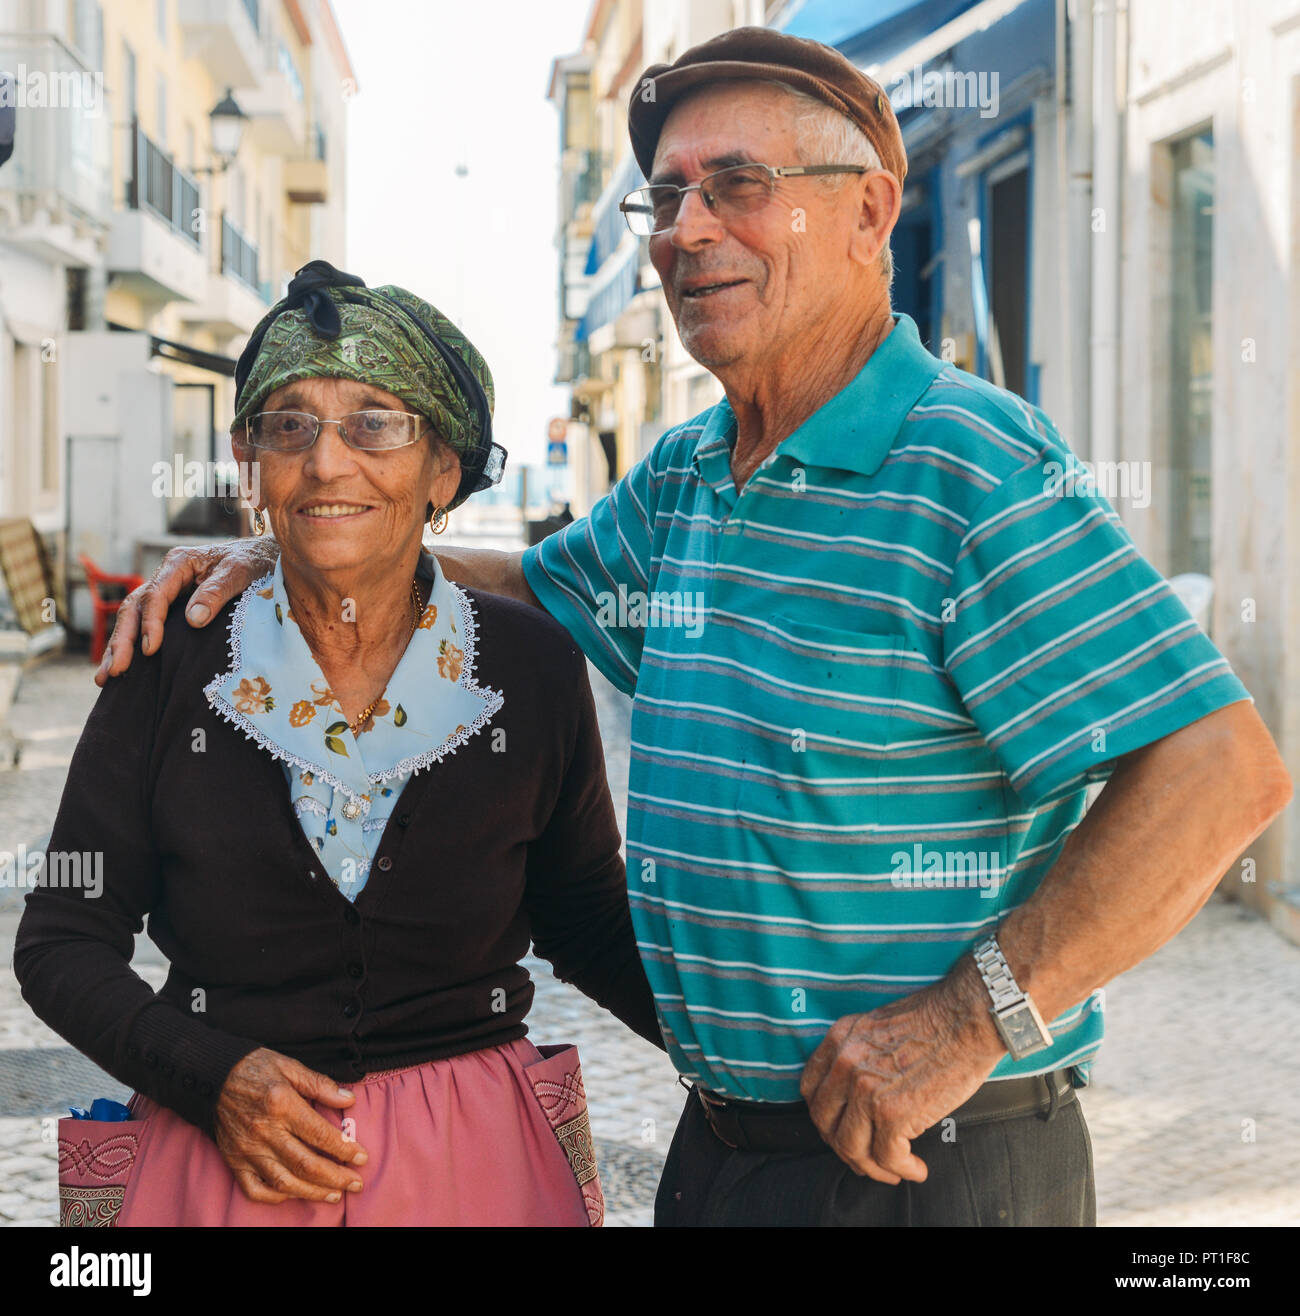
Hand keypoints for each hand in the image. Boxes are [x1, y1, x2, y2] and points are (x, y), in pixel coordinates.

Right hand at [94, 538, 278, 685]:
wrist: (261, 558)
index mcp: (179, 563)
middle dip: (122, 641)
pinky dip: (131, 645)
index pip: (155, 595)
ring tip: (106, 677)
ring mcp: (166, 592)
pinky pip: (144, 625)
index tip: (150, 649)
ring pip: (132, 618)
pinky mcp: (171, 607)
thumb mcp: (240, 572)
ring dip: (118, 647)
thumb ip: (217, 592)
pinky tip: (121, 668)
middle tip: (115, 671)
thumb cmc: (252, 562)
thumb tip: (194, 619)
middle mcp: (166, 576)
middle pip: (134, 608)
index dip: (151, 623)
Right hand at [213, 1047, 367, 1204]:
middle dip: (336, 1178)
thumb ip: (320, 1084)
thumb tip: (349, 1100)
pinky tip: (295, 1193)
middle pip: (306, 1164)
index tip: (363, 1158)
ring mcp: (247, 1150)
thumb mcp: (290, 1065)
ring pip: (284, 1182)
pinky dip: (276, 1196)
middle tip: (356, 1184)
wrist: (211, 1076)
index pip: (320, 1134)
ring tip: (334, 1195)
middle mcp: (265, 1131)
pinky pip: (255, 1189)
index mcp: (282, 1105)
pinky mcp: (234, 1161)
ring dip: (313, 1192)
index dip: (345, 1149)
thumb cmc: (255, 1067)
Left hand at [799, 960, 1004, 1183]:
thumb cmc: (935, 1020)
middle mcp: (845, 1064)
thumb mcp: (878, 1025)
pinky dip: (902, 1170)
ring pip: (851, 1147)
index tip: (840, 1128)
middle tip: (866, 1158)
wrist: (967, 1018)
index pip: (811, 1089)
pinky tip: (916, 1169)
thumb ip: (859, 1052)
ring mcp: (866, 1090)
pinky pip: (887, 1157)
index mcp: (840, 1039)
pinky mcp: (894, 1113)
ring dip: (872, 1167)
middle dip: (844, 1147)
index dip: (824, 1116)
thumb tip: (856, 1091)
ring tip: (893, 1170)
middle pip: (825, 1123)